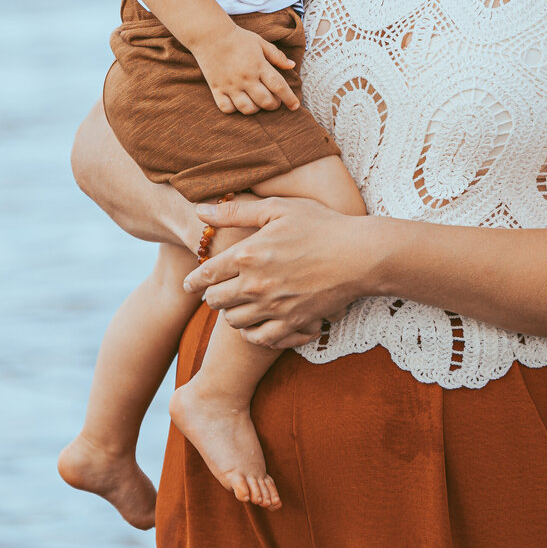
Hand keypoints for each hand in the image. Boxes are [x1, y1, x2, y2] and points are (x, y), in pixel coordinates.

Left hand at [184, 195, 372, 347]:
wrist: (357, 255)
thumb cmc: (319, 225)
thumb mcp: (277, 208)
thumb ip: (236, 211)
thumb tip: (200, 211)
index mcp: (248, 254)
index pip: (206, 275)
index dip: (193, 280)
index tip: (189, 283)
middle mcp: (255, 284)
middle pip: (215, 301)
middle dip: (211, 296)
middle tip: (216, 292)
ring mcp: (273, 307)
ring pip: (233, 322)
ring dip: (230, 314)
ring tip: (236, 305)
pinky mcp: (292, 322)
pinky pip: (259, 339)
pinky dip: (252, 334)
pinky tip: (255, 324)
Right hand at [195, 24, 298, 114]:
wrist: (210, 35)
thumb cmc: (237, 38)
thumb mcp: (260, 42)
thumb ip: (276, 56)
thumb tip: (292, 65)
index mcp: (259, 65)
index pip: (279, 86)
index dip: (289, 98)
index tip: (295, 106)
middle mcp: (246, 78)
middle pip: (265, 101)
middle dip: (274, 105)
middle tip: (275, 101)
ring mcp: (230, 85)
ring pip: (247, 109)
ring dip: (256, 109)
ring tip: (257, 102)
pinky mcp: (216, 89)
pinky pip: (227, 108)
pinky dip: (234, 110)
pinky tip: (238, 102)